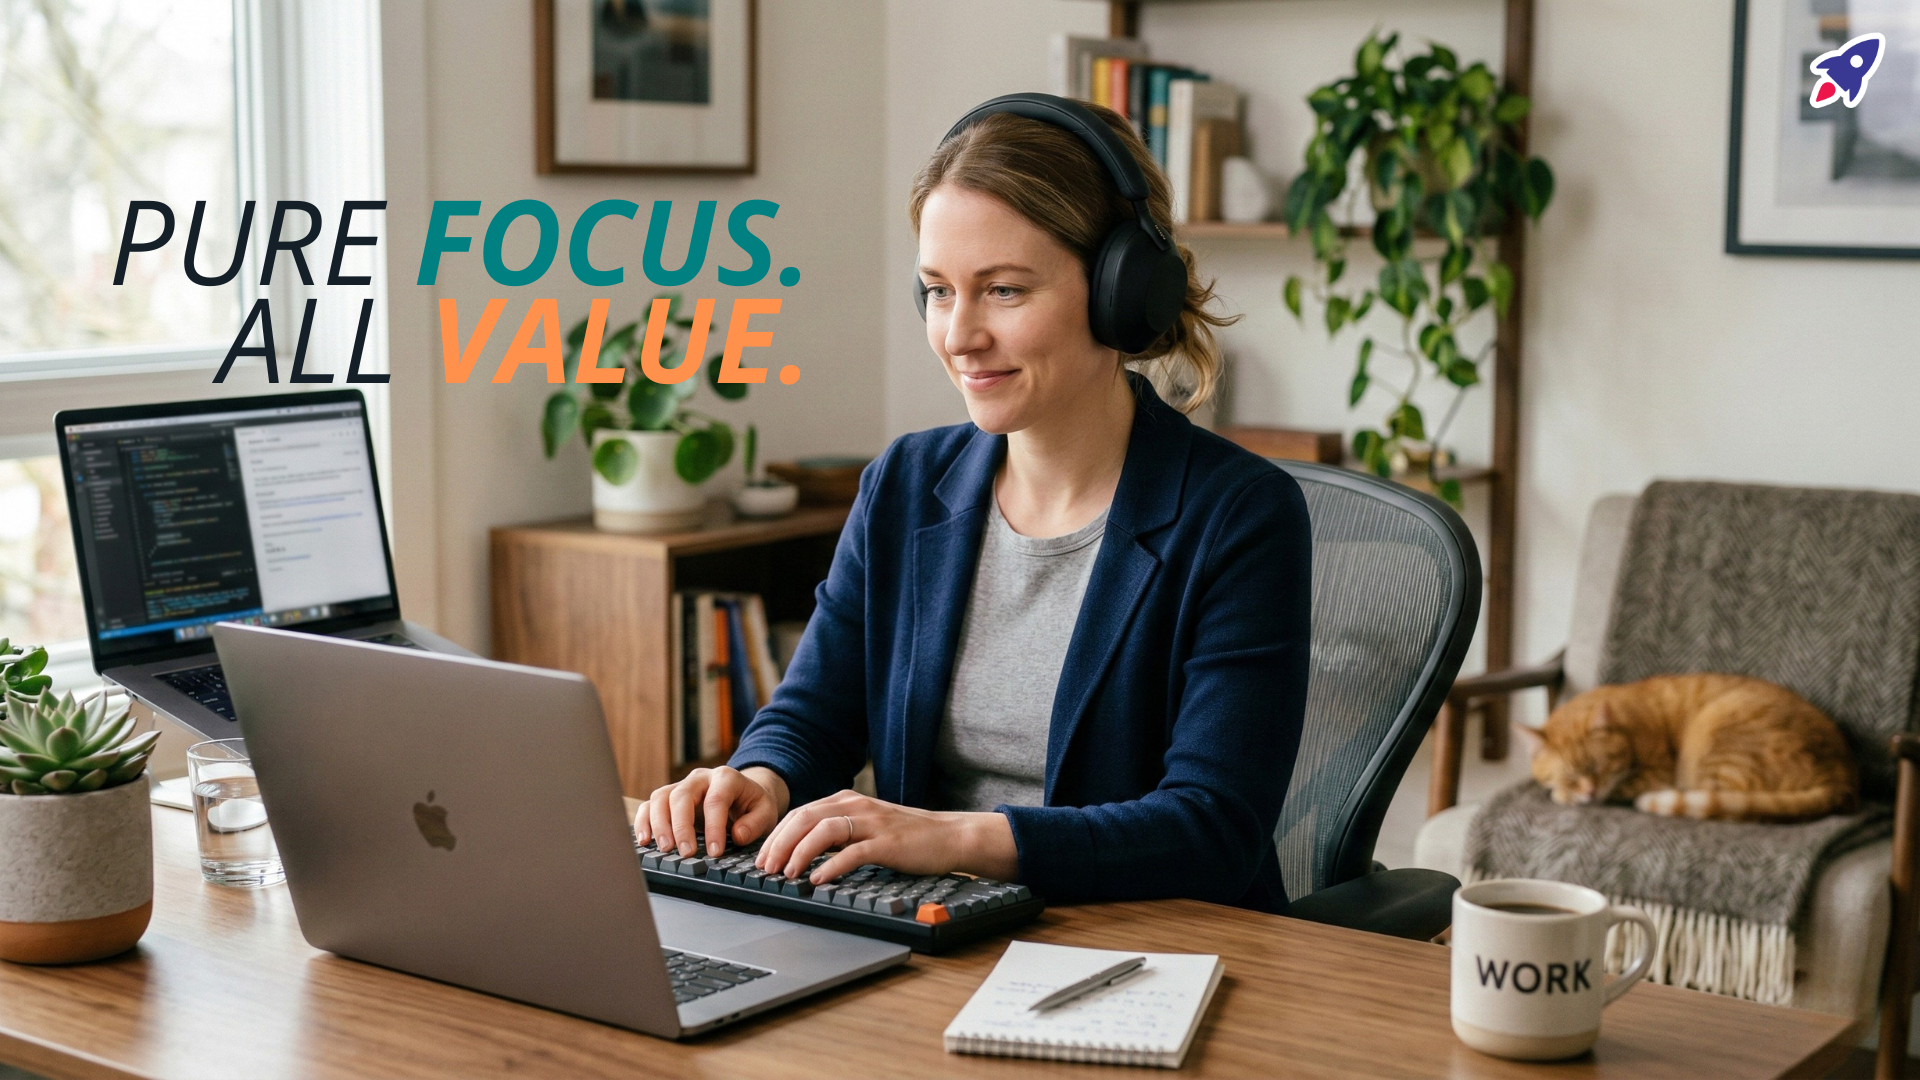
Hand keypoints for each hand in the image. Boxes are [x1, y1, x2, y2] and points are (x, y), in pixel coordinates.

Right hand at [634, 765, 788, 858]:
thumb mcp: (765, 812)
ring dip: (659, 824)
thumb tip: (737, 835)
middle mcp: (699, 778)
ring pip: (661, 798)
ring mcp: (681, 786)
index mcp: (726, 778)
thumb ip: (755, 823)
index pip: (715, 800)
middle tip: (686, 853)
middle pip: (682, 796)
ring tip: (665, 849)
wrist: (744, 794)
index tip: (714, 851)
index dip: (714, 826)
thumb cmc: (753, 804)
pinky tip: (645, 840)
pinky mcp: (668, 798)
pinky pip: (649, 805)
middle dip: (681, 826)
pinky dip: (644, 821)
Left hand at [755, 790, 1018, 884]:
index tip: (762, 858)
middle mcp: (856, 805)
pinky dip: (830, 866)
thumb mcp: (866, 826)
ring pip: (823, 831)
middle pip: (805, 818)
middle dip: (779, 844)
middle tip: (766, 869)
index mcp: (847, 801)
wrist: (950, 836)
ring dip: (799, 853)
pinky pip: (852, 852)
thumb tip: (801, 850)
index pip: (800, 813)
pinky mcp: (887, 842)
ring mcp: (872, 822)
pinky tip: (818, 880)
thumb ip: (838, 831)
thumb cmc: (907, 836)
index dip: (776, 835)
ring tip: (787, 875)